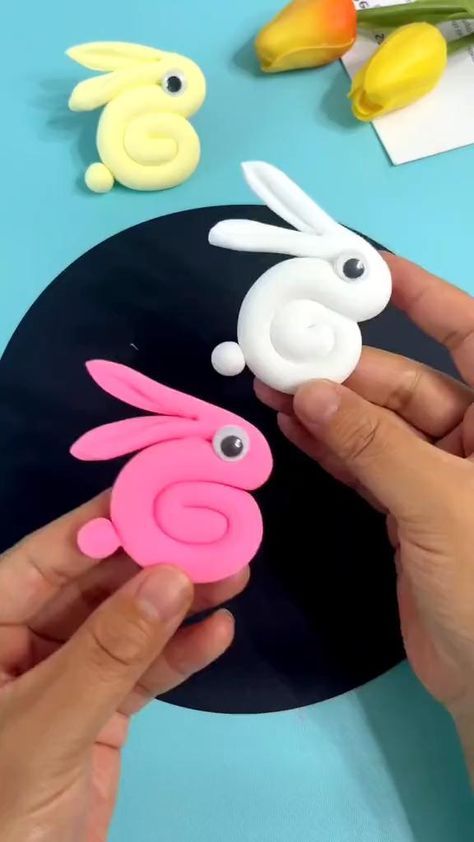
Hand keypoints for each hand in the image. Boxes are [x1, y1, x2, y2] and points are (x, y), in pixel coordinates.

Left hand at [0, 495, 247, 841]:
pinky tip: (219, 632)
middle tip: (218, 534)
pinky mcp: (98, 715)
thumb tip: (172, 575)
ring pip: (126, 626)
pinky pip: (142, 674)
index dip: (106, 520)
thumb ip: (109, 651)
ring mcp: (66, 678)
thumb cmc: (0, 809)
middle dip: (156, 561)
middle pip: (97, 586)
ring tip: (236, 573)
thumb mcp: (47, 724)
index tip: (166, 493)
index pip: (47, 557)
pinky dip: (179, 656)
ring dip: (178, 603)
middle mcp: (23, 642)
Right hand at [256, 253, 473, 780]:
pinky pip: (364, 462)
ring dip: (328, 407)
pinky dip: (328, 446)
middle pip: (406, 382)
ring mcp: (438, 472)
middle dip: (345, 370)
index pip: (469, 334)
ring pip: (378, 423)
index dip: (423, 296)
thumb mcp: (439, 504)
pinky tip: (291, 427)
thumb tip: (311, 391)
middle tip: (280, 356)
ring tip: (271, 387)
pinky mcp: (407, 507)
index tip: (364, 269)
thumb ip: (375, 444)